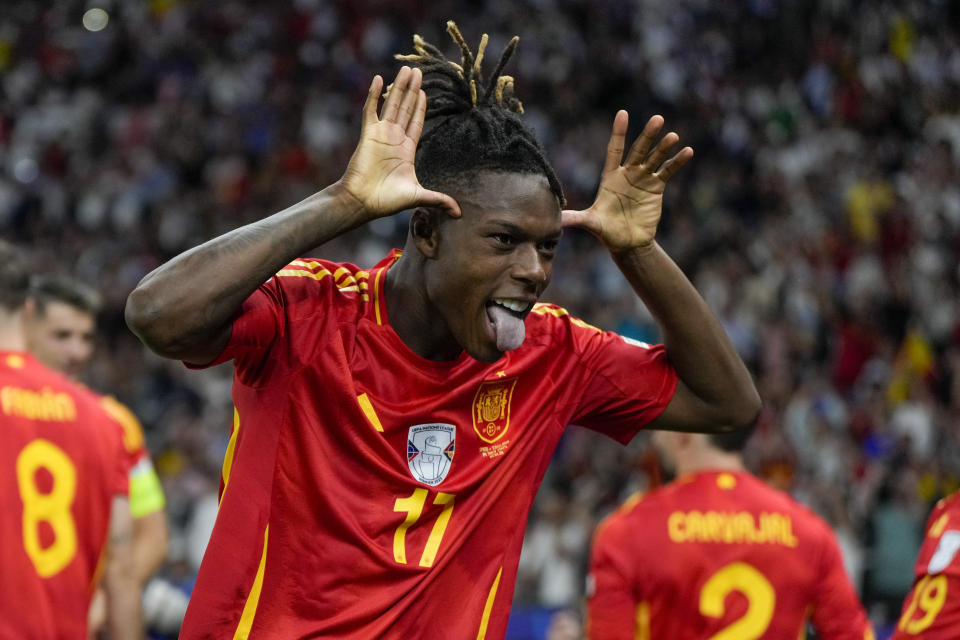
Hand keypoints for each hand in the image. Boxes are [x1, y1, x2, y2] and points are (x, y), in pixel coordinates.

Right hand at [338, 66, 460, 218]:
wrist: (363, 202)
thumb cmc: (387, 201)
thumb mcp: (418, 196)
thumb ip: (439, 200)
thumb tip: (459, 213)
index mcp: (406, 150)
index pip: (416, 123)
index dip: (420, 108)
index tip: (425, 92)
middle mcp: (394, 139)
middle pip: (405, 108)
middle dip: (412, 90)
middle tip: (418, 71)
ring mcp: (381, 134)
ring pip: (392, 104)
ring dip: (399, 87)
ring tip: (407, 70)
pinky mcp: (368, 134)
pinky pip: (371, 110)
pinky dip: (374, 94)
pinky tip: (378, 78)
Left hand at [562, 111, 691, 251]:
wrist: (628, 244)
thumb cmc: (607, 232)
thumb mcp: (591, 223)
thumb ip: (576, 219)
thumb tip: (558, 220)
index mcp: (610, 177)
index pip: (614, 150)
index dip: (618, 133)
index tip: (622, 113)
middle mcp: (627, 173)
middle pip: (638, 150)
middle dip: (647, 135)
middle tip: (658, 119)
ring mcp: (643, 178)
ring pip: (655, 158)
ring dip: (664, 147)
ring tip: (673, 136)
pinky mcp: (656, 187)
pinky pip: (667, 171)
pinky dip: (677, 162)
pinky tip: (687, 151)